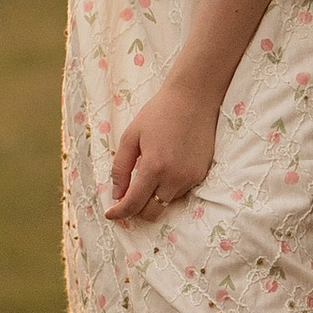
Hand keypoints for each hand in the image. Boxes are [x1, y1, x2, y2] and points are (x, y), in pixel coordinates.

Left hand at [106, 77, 218, 222]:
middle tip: (126, 197)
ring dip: (154, 197)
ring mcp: (191, 177)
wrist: (193, 98)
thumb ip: (121, 168)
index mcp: (155, 167)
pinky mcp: (202, 174)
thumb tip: (116, 194)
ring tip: (148, 175)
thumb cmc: (158, 113)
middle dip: (136, 210)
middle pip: (152, 212)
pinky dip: (169, 188)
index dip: (120, 213)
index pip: (134, 203)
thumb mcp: (131, 136)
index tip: (110, 214)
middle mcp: (175, 177)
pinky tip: (165, 169)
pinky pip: (181, 192)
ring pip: (167, 203)